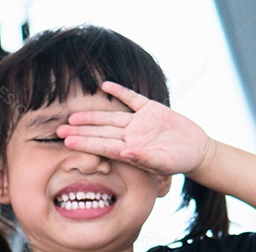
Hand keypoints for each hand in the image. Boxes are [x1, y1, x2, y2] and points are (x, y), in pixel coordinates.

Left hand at [56, 81, 215, 176]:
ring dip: (92, 116)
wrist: (196, 150)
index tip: (67, 142)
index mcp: (130, 150)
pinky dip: (120, 91)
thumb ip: (144, 159)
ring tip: (73, 116)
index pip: (102, 146)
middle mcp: (130, 136)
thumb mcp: (164, 163)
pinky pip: (132, 98)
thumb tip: (125, 154)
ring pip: (111, 117)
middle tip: (59, 130)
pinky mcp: (151, 109)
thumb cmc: (179, 161)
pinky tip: (105, 85)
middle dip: (80, 131)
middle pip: (101, 132)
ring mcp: (139, 122)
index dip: (84, 143)